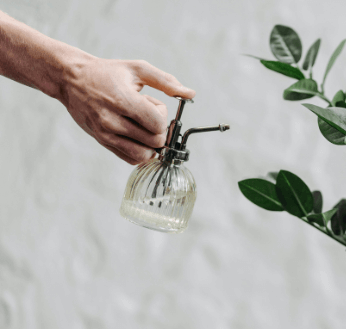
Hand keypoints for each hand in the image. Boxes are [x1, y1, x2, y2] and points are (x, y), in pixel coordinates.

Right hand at [59, 56, 195, 163]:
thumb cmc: (107, 72)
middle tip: (148, 117)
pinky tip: (136, 136)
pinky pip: (131, 159)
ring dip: (151, 144)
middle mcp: (112, 121)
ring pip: (143, 155)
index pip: (157, 124)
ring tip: (143, 128)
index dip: (162, 116)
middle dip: (159, 130)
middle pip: (154, 141)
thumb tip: (191, 94)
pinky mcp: (103, 143)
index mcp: (123, 100)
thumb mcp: (137, 69)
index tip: (154, 106)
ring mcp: (106, 135)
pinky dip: (140, 152)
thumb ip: (166, 81)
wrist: (71, 79)